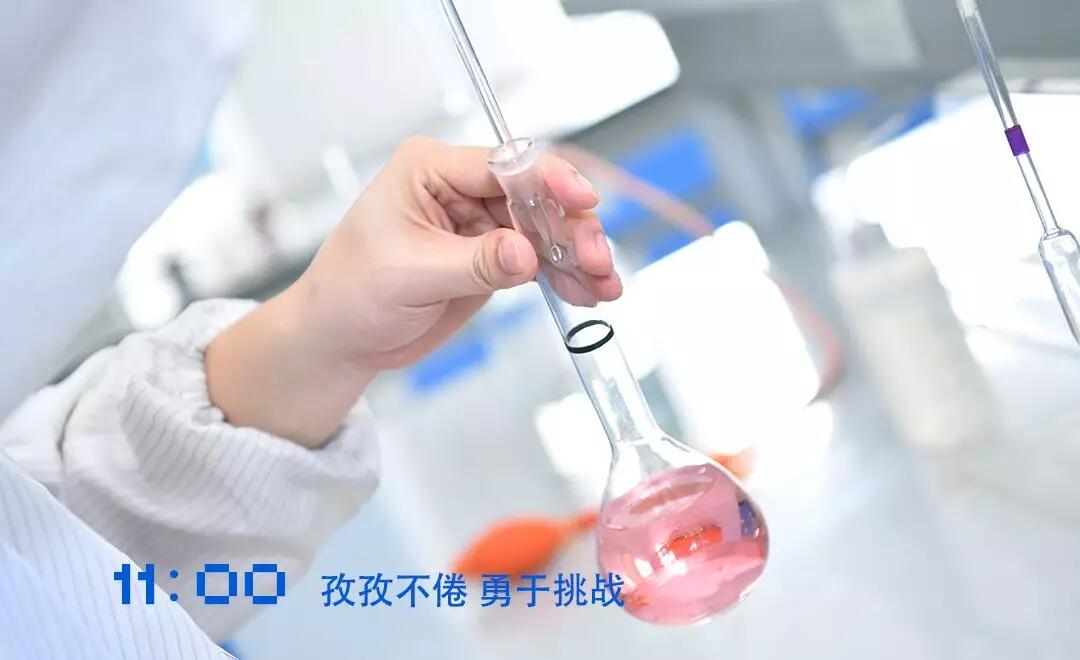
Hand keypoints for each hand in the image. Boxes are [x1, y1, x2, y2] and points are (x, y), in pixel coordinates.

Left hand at [206, 137, 620, 445]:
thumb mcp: (409, 275)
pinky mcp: (491, 258)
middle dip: (570, 228)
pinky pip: (539, 260)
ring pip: (545, 230)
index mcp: (430, 169)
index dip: (549, 181)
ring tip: (604, 286)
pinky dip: (565, 277)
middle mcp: (460, 188)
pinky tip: (588, 293)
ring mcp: (479, 224)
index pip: (503, 165)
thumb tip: (526, 254)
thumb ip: (474, 263)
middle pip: (535, 196)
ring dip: (576, 256)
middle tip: (594, 261)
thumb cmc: (351, 294)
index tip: (582, 201)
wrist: (340, 339)